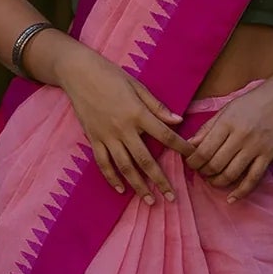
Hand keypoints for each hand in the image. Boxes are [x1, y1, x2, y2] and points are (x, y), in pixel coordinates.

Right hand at [53, 42, 191, 203]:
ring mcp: (107, 136)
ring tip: (150, 200)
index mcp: (138, 113)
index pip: (165, 135)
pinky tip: (121, 189)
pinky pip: (103, 163)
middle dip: (160, 180)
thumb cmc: (111, 75)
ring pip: (124, 167)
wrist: (79, 73)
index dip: (181, 147)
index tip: (193, 158)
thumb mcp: (137, 86)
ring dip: (138, 186)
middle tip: (171, 197)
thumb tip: (178, 120)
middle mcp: (123, 129)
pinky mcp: (93, 139)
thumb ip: (157, 107)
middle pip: (145, 160)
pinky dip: (112, 178)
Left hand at [183, 73, 272, 200]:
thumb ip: (207, 128)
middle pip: (215, 165)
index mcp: (226, 123)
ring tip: (213, 180)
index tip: (191, 164)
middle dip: (203, 173)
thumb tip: (189, 145)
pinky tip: (231, 198)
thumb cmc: (252, 102)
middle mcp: (240, 137)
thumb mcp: (226, 109)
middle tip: (202, 172)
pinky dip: (241, 192)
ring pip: (231, 174)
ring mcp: (255, 148)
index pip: (203, 151)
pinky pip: (253, 179)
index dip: (193, 162)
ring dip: (217, 182)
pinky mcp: (269, 156)